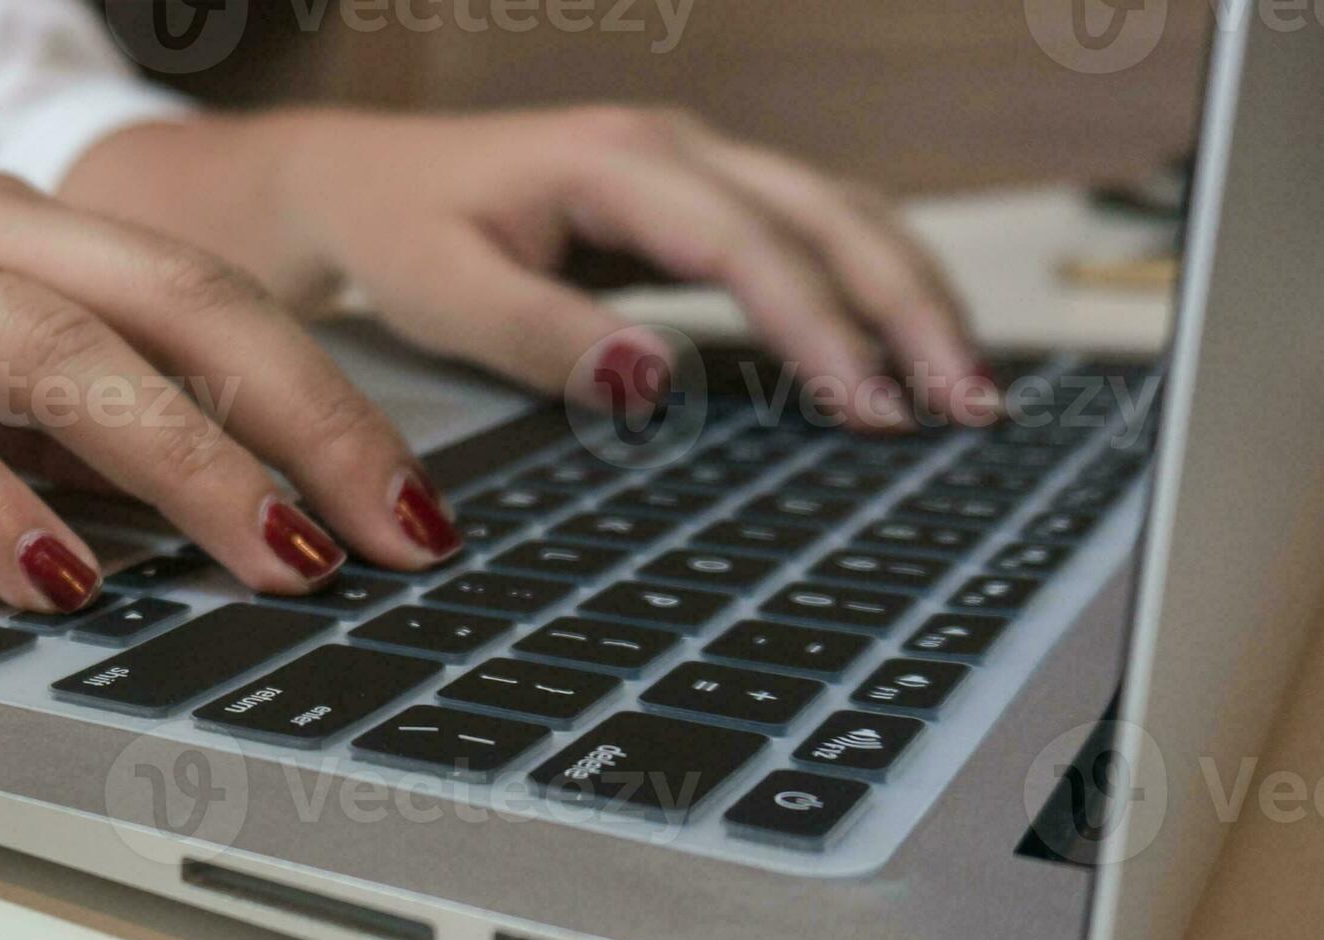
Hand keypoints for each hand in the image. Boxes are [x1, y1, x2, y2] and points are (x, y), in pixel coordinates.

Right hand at [0, 137, 463, 612]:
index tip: (414, 490)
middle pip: (176, 305)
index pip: (205, 289)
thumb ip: (18, 390)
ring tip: (275, 560)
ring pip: (59, 354)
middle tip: (401, 535)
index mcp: (3, 215)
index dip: (325, 387)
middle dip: (309, 421)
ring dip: (186, 463)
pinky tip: (52, 572)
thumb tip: (160, 499)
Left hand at [63, 106, 995, 428]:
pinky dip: (871, 286)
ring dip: (910, 295)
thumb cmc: (395, 231)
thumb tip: (654, 381)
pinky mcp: (698, 199)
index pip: (751, 244)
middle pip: (830, 216)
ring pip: (840, 214)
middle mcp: (674, 147)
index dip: (821, 328)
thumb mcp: (443, 293)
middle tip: (968, 407)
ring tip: (968, 389)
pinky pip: (812, 231)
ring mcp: (695, 165)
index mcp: (616, 161)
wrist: (355, 180)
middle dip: (909, 309)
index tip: (872, 408)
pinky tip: (906, 353)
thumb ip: (544, 338)